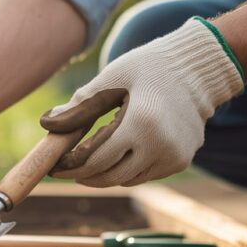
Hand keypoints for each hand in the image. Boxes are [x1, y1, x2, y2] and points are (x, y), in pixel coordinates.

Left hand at [40, 18, 243, 186]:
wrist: (199, 68)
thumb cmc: (150, 67)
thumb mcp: (112, 78)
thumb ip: (81, 104)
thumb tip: (48, 125)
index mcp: (142, 123)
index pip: (97, 159)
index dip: (71, 166)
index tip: (54, 166)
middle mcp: (161, 146)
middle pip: (110, 176)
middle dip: (84, 175)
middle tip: (66, 169)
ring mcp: (174, 157)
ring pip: (127, 179)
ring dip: (104, 174)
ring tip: (86, 161)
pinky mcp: (181, 161)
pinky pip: (145, 174)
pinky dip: (126, 169)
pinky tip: (116, 155)